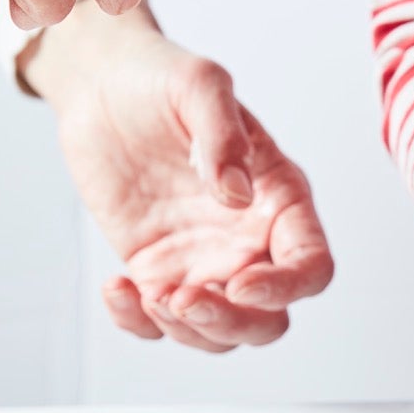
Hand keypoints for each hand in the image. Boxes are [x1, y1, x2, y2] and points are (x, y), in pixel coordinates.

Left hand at [25, 1, 333, 351]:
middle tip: (181, 299)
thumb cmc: (161, 78)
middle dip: (231, 324)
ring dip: (187, 332)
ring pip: (220, 334)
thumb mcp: (198, 86)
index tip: (240, 283)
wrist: (102, 86)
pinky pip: (159, 323)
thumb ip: (223, 135)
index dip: (286, 287)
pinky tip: (115, 288)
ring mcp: (203, 262)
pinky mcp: (157, 271)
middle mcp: (249, 240)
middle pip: (269, 319)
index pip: (311, 265)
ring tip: (146, 294)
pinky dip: (139, 324)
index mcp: (279, 198)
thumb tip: (236, 194)